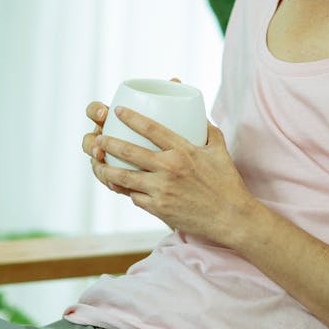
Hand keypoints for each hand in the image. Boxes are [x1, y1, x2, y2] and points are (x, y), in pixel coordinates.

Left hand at [88, 105, 253, 240]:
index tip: (118, 111)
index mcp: (183, 150)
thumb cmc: (227, 182)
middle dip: (110, 142)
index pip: (151, 128)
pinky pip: (135, 197)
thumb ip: (207, 130)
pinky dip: (128, 190)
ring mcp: (162, 190)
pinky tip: (121, 186)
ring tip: (97, 163)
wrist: (231, 218)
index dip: (131, 118)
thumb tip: (198, 115)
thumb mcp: (219, 150)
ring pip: (125, 177)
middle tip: (100, 137)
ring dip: (107, 169)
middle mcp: (169, 168)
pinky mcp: (159, 209)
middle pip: (130, 151)